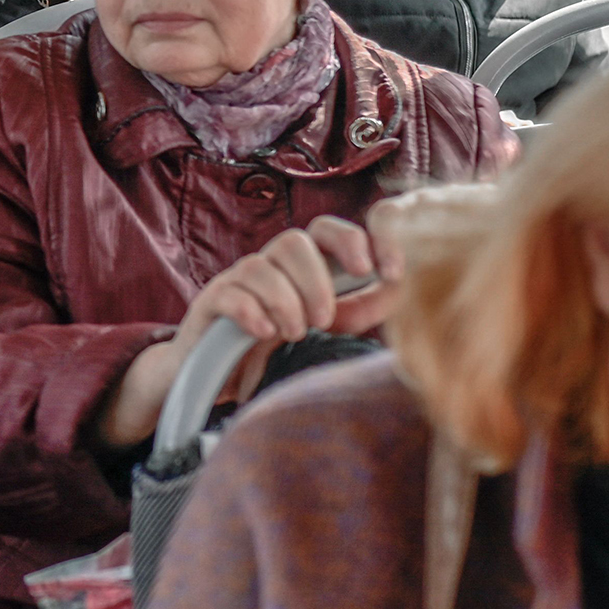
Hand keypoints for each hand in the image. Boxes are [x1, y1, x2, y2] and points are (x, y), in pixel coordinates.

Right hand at [94, 217, 393, 449]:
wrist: (219, 377)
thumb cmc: (279, 345)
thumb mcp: (329, 327)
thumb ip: (364, 306)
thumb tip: (398, 286)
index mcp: (304, 264)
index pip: (330, 230)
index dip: (360, 241)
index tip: (390, 272)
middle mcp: (271, 264)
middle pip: (294, 241)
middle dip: (316, 281)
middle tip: (323, 320)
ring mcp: (238, 280)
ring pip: (261, 266)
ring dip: (285, 302)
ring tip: (294, 333)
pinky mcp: (210, 303)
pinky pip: (230, 293)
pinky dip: (252, 311)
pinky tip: (263, 333)